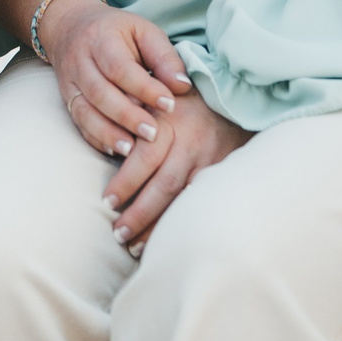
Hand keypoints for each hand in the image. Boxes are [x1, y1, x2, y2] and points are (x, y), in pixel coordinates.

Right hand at [43, 0, 193, 159]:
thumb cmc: (116, 31)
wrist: (70, 26)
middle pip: (100, 93)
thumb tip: (182, 86)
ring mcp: (69, 82)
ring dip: (108, 133)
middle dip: (127, 116)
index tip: (169, 104)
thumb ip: (164, 58)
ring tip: (132, 149)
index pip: (119, 67)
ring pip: (85, 111)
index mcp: (100, 39)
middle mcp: (79, 61)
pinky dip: (95, 138)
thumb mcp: (143, 32)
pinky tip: (114, 150)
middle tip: (153, 133)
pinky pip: (78, 122)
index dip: (144, 88)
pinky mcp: (66, 98)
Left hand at [102, 91, 249, 253]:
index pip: (145, 156)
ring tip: (134, 246)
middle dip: (139, 213)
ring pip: (183, 198)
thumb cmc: (183, 97)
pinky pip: (201, 201)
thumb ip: (135, 111)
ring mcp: (211, 159)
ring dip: (159, 225)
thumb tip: (105, 136)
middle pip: (163, 184)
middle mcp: (191, 142)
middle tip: (117, 233)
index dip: (126, 182)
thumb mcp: (157, 93)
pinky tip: (168, 238)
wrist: (236, 94)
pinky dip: (183, 221)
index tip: (107, 202)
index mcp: (170, 121)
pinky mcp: (224, 172)